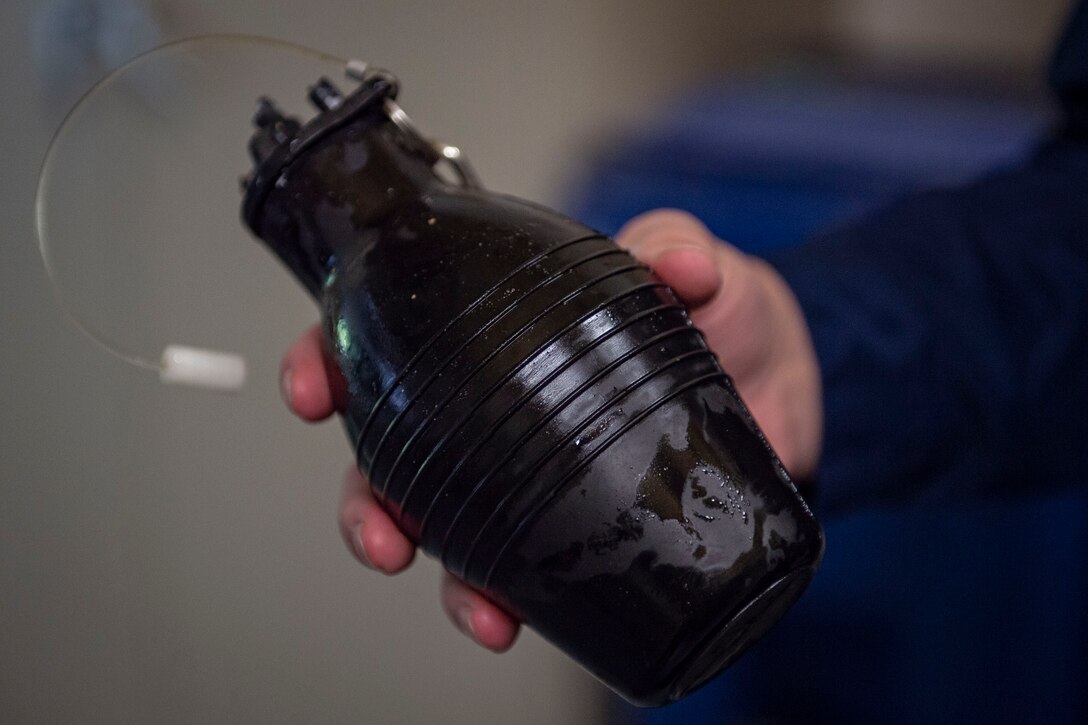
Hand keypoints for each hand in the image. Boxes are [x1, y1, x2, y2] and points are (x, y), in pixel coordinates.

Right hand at [279, 208, 821, 652]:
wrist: (792, 397)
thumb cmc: (733, 323)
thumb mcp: (705, 271)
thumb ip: (680, 250)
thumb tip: (673, 262)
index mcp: (504, 335)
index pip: (396, 338)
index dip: (334, 357)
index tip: (316, 385)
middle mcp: (499, 408)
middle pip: (395, 453)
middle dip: (365, 498)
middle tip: (379, 527)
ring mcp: (533, 474)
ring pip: (445, 526)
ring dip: (436, 571)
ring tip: (469, 598)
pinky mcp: (578, 528)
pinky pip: (520, 571)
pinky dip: (502, 600)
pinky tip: (514, 616)